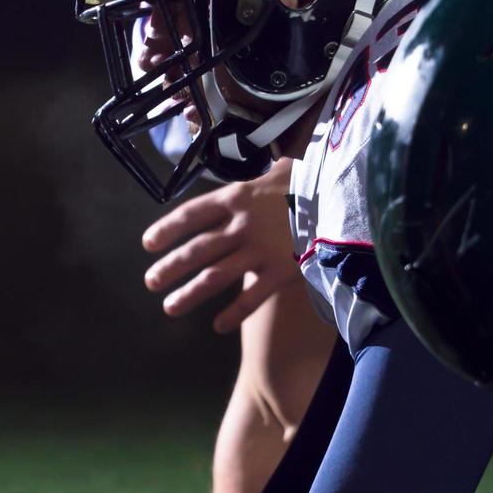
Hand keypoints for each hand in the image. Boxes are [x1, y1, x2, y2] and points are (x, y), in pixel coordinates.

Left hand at [141, 158, 296, 333]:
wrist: (344, 196)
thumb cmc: (310, 179)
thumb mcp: (277, 168)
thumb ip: (256, 175)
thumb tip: (250, 166)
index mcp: (235, 197)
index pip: (191, 214)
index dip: (167, 229)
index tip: (148, 244)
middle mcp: (241, 225)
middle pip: (196, 249)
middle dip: (170, 267)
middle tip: (150, 282)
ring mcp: (260, 250)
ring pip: (215, 276)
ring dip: (190, 293)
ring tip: (170, 307)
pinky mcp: (281, 271)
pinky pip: (252, 297)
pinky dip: (234, 313)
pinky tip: (218, 326)